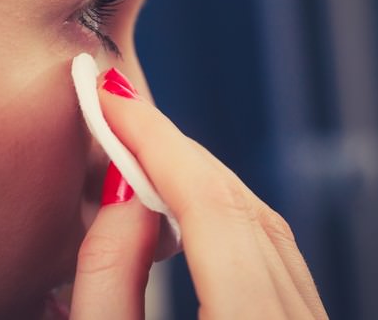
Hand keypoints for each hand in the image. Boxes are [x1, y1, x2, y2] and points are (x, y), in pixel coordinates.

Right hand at [70, 72, 327, 318]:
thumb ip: (110, 278)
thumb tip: (122, 193)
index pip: (209, 206)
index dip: (154, 141)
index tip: (108, 99)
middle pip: (240, 203)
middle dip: (173, 149)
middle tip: (116, 114)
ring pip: (261, 221)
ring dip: (197, 177)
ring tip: (140, 151)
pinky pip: (269, 248)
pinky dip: (221, 212)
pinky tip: (181, 205)